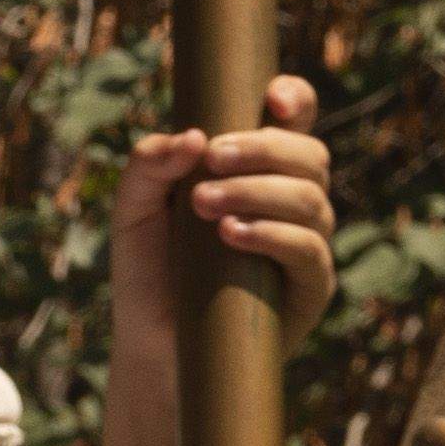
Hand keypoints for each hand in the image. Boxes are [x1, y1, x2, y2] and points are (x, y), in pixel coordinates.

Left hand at [110, 70, 334, 357]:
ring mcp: (307, 243)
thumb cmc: (149, 270)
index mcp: (259, 170)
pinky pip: (309, 249)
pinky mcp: (310, 288)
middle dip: (263, 149)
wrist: (152, 345)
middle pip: (309, 154)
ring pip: (311, 198)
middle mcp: (292, 201)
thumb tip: (192, 137)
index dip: (295, 99)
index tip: (271, 100)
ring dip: (258, 191)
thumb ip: (149, 165)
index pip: (295, 120)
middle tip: (212, 158)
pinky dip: (272, 234)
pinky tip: (232, 233)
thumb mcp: (133, 210)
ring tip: (205, 204)